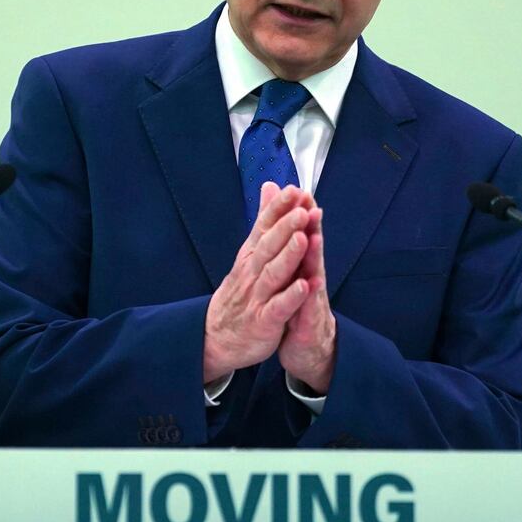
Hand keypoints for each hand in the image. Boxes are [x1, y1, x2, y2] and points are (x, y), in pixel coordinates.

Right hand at [203, 183, 313, 381]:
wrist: (216, 336)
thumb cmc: (241, 291)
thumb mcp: (250, 251)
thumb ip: (265, 219)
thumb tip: (271, 185)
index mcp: (252, 254)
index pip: (264, 226)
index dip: (278, 209)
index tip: (293, 190)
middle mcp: (252, 272)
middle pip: (269, 246)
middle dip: (286, 227)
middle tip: (302, 209)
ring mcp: (257, 296)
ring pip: (273, 273)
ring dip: (289, 256)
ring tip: (303, 239)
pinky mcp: (264, 320)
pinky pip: (278, 307)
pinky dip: (291, 297)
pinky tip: (305, 286)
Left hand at [278, 205, 335, 392]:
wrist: (309, 348)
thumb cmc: (301, 306)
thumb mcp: (294, 274)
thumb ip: (290, 245)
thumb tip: (286, 218)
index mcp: (302, 267)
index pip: (301, 236)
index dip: (300, 215)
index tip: (298, 192)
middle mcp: (311, 280)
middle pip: (312, 250)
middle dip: (311, 228)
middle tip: (310, 207)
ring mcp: (312, 301)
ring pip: (313, 276)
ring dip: (313, 257)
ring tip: (312, 238)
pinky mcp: (308, 324)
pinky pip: (308, 310)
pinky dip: (308, 298)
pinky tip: (309, 285)